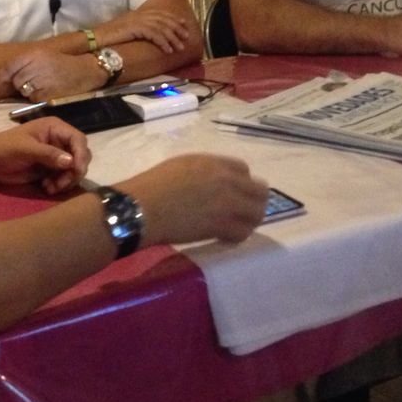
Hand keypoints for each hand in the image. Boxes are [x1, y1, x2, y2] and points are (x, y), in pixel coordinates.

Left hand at [0, 49, 106, 101]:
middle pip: (16, 81)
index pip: (9, 67)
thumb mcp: (43, 55)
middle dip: (21, 83)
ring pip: (24, 91)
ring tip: (44, 84)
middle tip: (35, 80)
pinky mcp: (47, 93)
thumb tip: (7, 76)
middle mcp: (35, 66)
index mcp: (33, 54)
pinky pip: (34, 99)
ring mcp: (41, 80)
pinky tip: (49, 91)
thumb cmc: (64, 62)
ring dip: (29, 91)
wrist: (86, 70)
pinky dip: (38, 98)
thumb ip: (25, 63)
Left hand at [0, 119, 90, 193]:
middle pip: (81, 155)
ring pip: (75, 169)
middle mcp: (59, 140)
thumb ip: (48, 154)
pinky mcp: (52, 168)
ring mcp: (57, 155)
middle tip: (61, 184)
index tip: (77, 170)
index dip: (81, 154)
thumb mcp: (25, 149)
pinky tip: (46, 187)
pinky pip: (65, 178)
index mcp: (55, 128)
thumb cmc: (5, 148)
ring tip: (50, 188)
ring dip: (66, 180)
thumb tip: (71, 161)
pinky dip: (60, 185)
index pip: (78, 139)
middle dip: (74, 171)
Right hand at [94, 8, 192, 54]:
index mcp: (138, 14)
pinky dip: (163, 43)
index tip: (184, 24)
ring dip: (173, 38)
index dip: (173, 18)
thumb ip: (138, 30)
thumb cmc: (109, 36)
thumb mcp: (127, 30)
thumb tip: (150, 36)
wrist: (96, 37)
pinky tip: (168, 50)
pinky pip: (154, 35)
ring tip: (180, 47)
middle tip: (186, 37)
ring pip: (161, 28)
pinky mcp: (135, 28)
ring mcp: (137, 20)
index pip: (160, 14)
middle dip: (177, 28)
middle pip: (164, 19)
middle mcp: (139, 15)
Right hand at [117, 153, 267, 245]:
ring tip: (238, 226)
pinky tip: (226, 237)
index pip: (245, 170)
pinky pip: (242, 233)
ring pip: (257, 214)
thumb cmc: (153, 184)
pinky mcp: (220, 226)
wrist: (142, 207)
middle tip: (244, 211)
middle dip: (255, 201)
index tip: (237, 191)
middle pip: (260, 192)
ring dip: (250, 220)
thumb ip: (204, 170)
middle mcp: (226, 181)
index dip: (243, 182)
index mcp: (214, 164)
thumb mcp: (181, 165)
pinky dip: (238, 236)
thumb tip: (213, 181)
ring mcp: (226, 204)